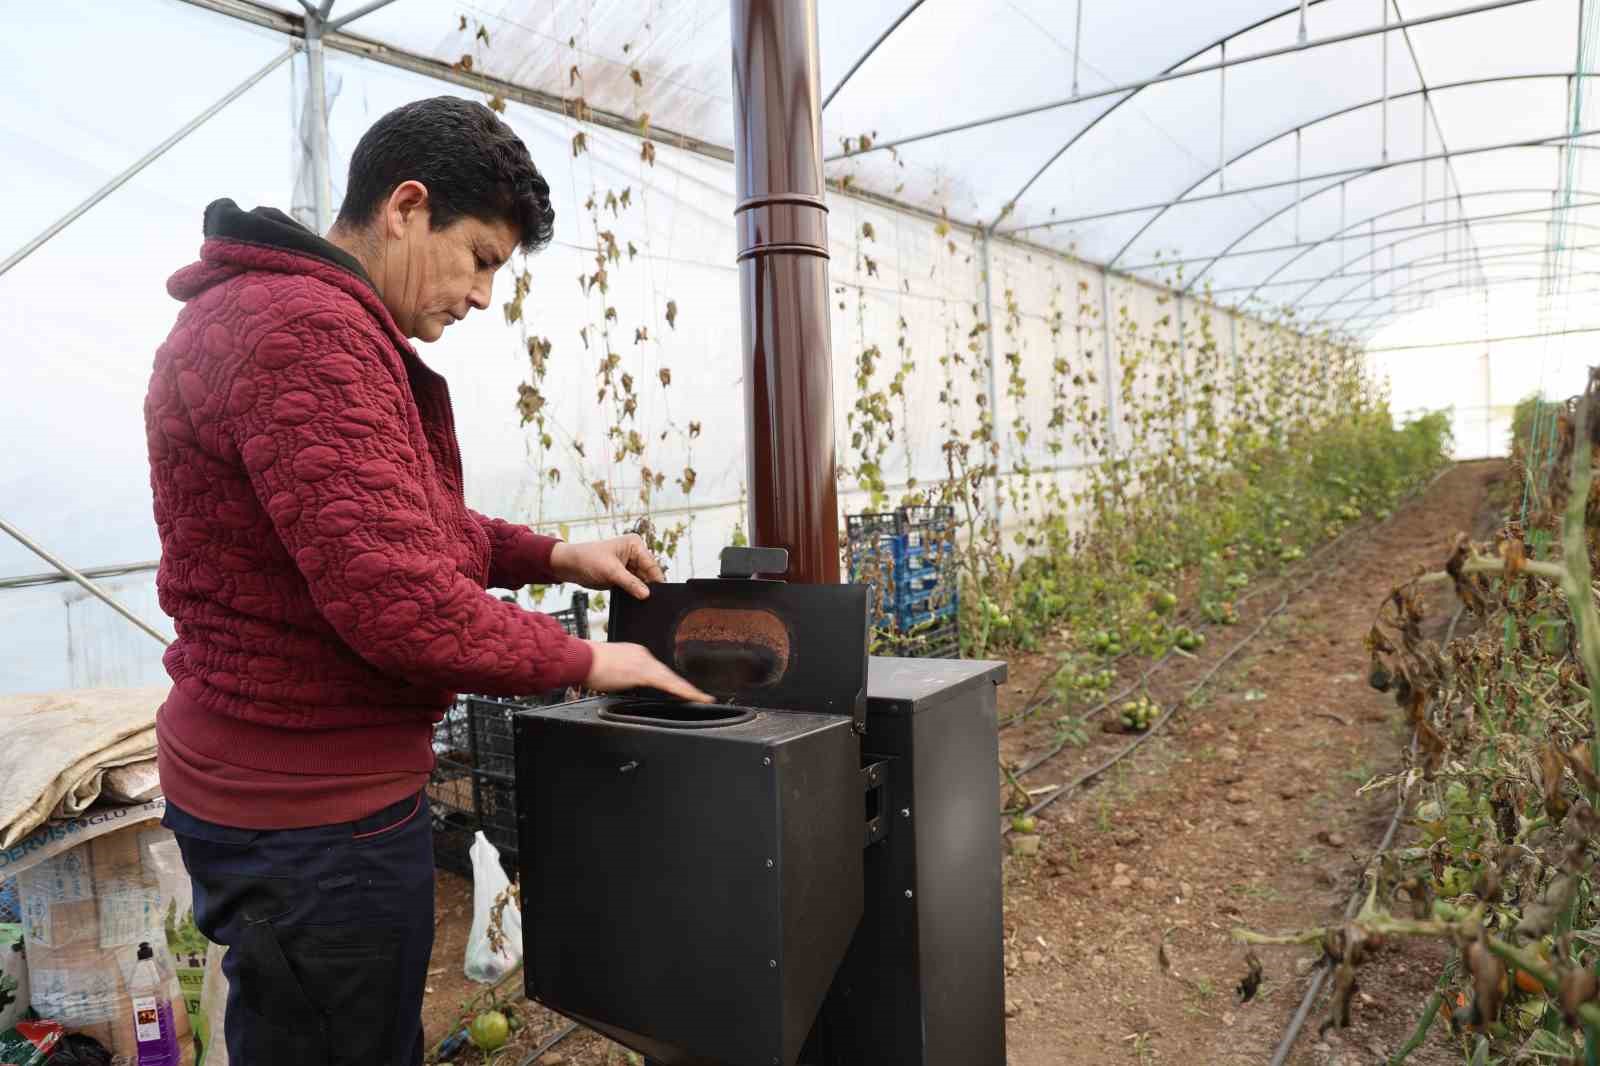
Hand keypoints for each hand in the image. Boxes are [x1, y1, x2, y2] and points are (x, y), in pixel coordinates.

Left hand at [549, 535, 663, 599]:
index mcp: (635, 545)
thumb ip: (630, 583)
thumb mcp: (611, 571)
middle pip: (649, 574)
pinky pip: (633, 587)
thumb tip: (646, 594)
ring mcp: (629, 567)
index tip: (659, 595)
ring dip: (640, 592)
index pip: (651, 565)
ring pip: (642, 583)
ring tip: (640, 601)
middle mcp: (634, 554)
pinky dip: (634, 594)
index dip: (656, 580)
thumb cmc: (588, 558)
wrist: (570, 565)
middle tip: (649, 601)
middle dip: (648, 587)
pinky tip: (634, 600)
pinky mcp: (623, 577)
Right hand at [584, 641, 711, 702]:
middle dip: (684, 686)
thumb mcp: (610, 671)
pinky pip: (668, 683)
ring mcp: (644, 663)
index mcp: (636, 654)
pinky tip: (693, 696)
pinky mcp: (643, 672)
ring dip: (688, 690)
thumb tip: (624, 686)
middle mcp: (644, 655)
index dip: (672, 681)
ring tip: (702, 698)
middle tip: (701, 696)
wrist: (581, 659)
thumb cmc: (588, 665)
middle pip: (669, 674)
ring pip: (672, 679)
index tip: (682, 689)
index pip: (659, 670)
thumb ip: (622, 677)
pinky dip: (683, 691)